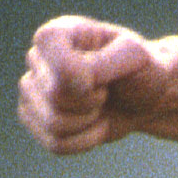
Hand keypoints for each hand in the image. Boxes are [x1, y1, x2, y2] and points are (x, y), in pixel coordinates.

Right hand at [21, 16, 166, 154]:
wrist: (145, 97)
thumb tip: (71, 81)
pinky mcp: (34, 118)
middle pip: (55, 96)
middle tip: (106, 90)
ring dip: (88, 123)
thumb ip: (102, 63)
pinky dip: (84, 141)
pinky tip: (94, 125)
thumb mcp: (134, 56)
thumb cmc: (141, 69)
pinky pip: (55, 144)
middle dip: (91, 102)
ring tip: (99, 106)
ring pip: (53, 124)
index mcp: (57, 33)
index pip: (56, 62)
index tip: (102, 78)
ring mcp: (31, 89)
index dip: (80, 77)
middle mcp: (37, 58)